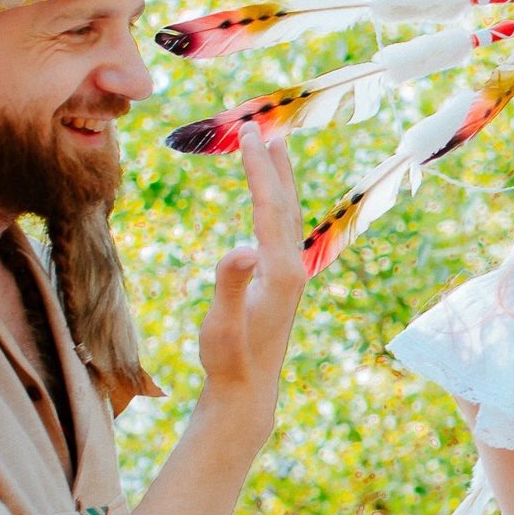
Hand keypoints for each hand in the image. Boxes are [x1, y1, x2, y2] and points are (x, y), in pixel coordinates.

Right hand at [193, 120, 305, 425]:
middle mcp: (292, 267)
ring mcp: (290, 274)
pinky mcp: (282, 281)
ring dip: (280, 178)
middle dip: (273, 162)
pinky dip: (276, 202)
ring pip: (288, 215)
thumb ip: (229, 285)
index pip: (269, 205)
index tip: (249, 132)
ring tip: (273, 147)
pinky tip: (269, 200)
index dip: (258, 167)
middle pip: (285, 202)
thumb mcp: (221, 324)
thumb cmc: (229, 359)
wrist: (247, 390)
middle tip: (262, 124)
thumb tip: (239, 249)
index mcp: (279, 270)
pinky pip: (281, 229)